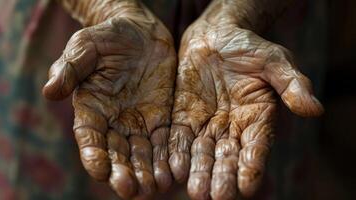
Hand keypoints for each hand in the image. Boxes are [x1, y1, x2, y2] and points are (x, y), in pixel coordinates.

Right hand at [43, 1, 175, 198]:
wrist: (141, 32)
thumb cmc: (108, 36)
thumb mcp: (86, 46)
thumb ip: (70, 68)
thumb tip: (49, 92)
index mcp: (92, 109)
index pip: (90, 137)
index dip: (93, 155)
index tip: (100, 171)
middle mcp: (115, 121)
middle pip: (117, 153)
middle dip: (123, 172)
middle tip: (130, 190)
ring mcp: (140, 122)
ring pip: (142, 153)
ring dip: (147, 172)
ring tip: (154, 187)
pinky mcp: (162, 118)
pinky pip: (166, 141)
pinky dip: (169, 157)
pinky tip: (173, 172)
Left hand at [168, 17, 322, 199]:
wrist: (215, 36)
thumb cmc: (249, 47)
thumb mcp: (275, 60)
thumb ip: (292, 84)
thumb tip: (314, 109)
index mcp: (257, 118)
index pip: (256, 147)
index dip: (253, 166)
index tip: (247, 185)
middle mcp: (232, 128)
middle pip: (228, 157)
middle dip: (222, 176)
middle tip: (217, 196)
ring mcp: (206, 124)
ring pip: (202, 152)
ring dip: (198, 171)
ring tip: (195, 191)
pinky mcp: (184, 116)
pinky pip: (179, 137)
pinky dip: (177, 153)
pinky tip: (174, 167)